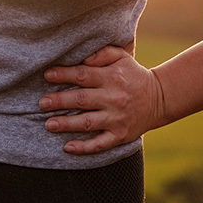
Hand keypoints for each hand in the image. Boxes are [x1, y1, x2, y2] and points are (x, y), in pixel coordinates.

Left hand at [40, 46, 167, 154]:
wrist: (160, 98)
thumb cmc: (133, 75)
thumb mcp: (122, 57)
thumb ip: (102, 54)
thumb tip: (83, 58)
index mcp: (112, 77)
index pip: (83, 75)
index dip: (63, 75)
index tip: (47, 76)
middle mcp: (114, 98)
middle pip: (81, 99)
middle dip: (59, 101)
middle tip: (42, 103)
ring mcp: (117, 118)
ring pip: (87, 122)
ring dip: (66, 124)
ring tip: (49, 124)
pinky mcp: (120, 135)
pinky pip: (100, 144)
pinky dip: (84, 147)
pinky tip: (67, 147)